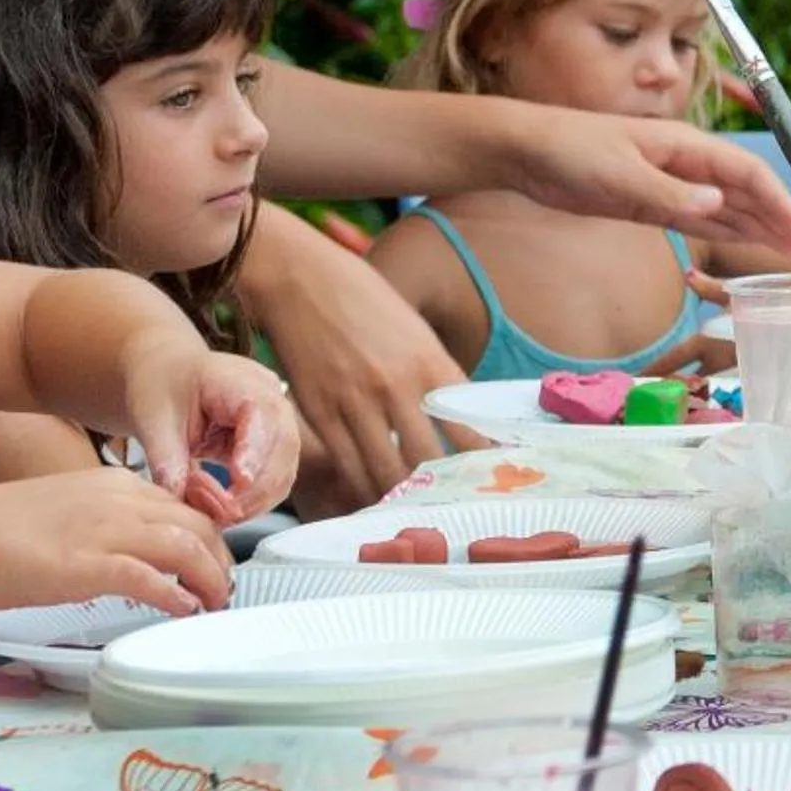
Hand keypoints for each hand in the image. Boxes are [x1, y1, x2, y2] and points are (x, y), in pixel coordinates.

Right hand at [0, 467, 233, 616]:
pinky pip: (151, 579)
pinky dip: (177, 596)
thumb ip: (105, 522)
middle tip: (224, 585)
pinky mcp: (88, 565)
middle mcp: (118, 500)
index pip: (183, 503)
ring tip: (215, 601)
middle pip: (197, 523)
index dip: (209, 533)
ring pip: (186, 547)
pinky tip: (184, 610)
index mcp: (113, 484)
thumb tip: (131, 553)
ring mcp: (105, 531)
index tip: (216, 556)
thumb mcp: (68, 509)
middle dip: (220, 557)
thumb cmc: (0, 529)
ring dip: (210, 578)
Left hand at [115, 331, 297, 518]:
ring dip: (255, 501)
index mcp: (239, 381)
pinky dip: (254, 501)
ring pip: (284, 471)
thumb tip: (179, 499)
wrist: (167, 377)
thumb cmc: (162, 387)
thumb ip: (167, 460)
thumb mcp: (153, 421)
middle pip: (283, 448)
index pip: (262, 414)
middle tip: (219, 513)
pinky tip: (226, 507)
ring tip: (216, 512)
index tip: (239, 481)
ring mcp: (276, 424)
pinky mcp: (272, 447)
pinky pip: (275, 480)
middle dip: (255, 489)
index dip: (255, 450)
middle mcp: (269, 400)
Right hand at [252, 235, 466, 512]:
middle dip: (442, 491)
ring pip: (387, 473)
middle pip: (430, 460)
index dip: (482, 461)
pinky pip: (347, 467)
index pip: (469, 426)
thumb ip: (435, 374)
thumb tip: (457, 417)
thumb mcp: (414, 330)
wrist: (300, 277)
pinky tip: (371, 500)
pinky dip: (362, 489)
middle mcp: (397, 387)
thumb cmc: (361, 297)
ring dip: (401, 497)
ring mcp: (356, 403)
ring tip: (411, 513)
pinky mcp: (320, 414)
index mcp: (429, 362)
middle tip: (451, 510)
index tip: (490, 481)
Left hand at [507, 109, 790, 256]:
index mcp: (684, 145)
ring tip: (788, 250)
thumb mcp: (618, 176)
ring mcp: (667, 181)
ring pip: (723, 204)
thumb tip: (718, 204)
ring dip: (756, 225)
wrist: (524, 151)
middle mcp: (683, 162)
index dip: (778, 201)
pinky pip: (696, 217)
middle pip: (743, 189)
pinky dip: (723, 229)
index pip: (746, 173)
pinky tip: (743, 241)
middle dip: (777, 217)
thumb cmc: (570, 152)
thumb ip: (668, 194)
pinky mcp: (647, 201)